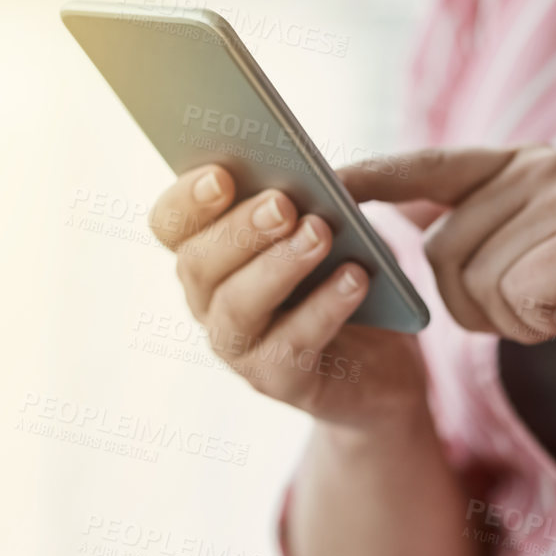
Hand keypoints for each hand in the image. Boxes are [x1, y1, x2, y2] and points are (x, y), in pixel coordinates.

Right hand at [148, 164, 429, 433]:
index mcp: (208, 250)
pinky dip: (324, 308)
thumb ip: (318, 198)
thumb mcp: (335, 224)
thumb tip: (324, 181)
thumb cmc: (347, 272)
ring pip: (237, 307)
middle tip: (283, 203)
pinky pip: (291, 346)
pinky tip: (355, 278)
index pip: (170, 223)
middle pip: (197, 264)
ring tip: (321, 233)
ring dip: (278, 267)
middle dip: (239, 230)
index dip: (187, 199)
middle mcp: (209, 300)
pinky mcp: (279, 380)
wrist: (384, 360)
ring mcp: (238, 346)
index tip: (222, 174)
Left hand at [339, 146, 555, 397]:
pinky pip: (515, 296)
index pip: (430, 165)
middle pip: (441, 249)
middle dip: (477, 302)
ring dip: (513, 317)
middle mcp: (542, 168)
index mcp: (524, 164)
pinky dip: (541, 322)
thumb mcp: (535, 256)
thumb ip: (479, 231)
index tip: (324, 181)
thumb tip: (403, 224)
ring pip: (474, 279)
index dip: (374, 176)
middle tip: (542, 304)